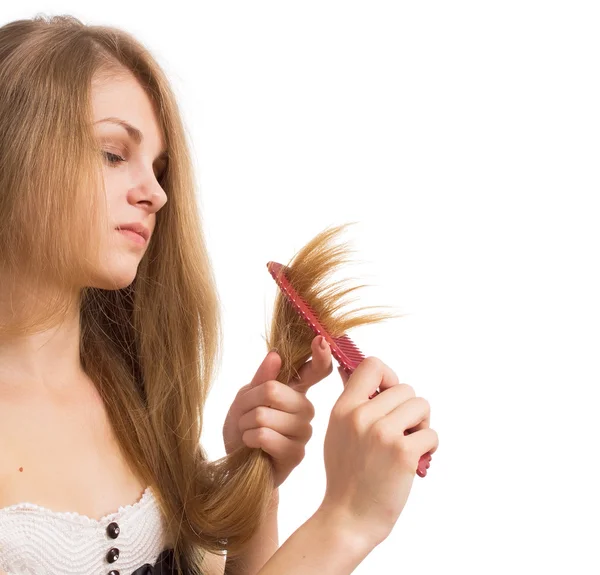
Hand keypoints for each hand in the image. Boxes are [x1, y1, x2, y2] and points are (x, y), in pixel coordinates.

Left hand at [223, 335, 333, 487]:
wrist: (237, 462)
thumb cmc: (243, 427)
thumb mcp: (245, 398)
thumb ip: (261, 378)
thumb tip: (275, 355)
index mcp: (296, 390)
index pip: (316, 369)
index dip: (320, 355)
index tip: (320, 340)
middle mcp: (305, 408)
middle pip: (272, 391)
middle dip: (248, 404)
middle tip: (246, 417)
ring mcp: (304, 431)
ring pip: (264, 415)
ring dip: (246, 425)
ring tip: (249, 434)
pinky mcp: (297, 453)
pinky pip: (265, 435)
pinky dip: (249, 439)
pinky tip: (252, 446)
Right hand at [318, 357, 438, 547]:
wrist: (348, 518)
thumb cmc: (346, 476)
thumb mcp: (337, 431)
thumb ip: (353, 404)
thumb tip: (368, 376)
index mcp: (343, 408)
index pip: (372, 365)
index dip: (388, 377)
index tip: (388, 396)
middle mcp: (361, 415)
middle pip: (405, 388)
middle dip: (409, 409)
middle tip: (401, 430)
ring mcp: (382, 433)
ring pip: (421, 406)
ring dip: (421, 424)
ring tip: (409, 443)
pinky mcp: (403, 452)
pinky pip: (431, 433)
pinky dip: (428, 446)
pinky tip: (414, 461)